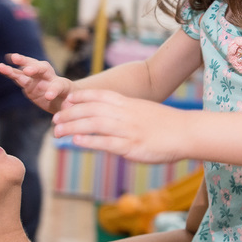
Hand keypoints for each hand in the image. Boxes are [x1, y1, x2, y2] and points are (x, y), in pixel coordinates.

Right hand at [0, 53, 73, 113]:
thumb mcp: (72, 108)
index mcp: (63, 84)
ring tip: (3, 66)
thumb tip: (61, 120)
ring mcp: (37, 79)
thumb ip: (67, 110)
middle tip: (27, 70)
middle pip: (41, 69)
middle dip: (34, 69)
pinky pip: (17, 76)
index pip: (58, 85)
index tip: (49, 96)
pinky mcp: (28, 84)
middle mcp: (49, 78)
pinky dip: (9, 72)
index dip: (53, 90)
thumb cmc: (70, 103)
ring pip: (26, 70)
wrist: (64, 98)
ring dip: (16, 67)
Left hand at [53, 89, 187, 163]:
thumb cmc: (166, 124)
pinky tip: (76, 142)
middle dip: (69, 113)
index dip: (80, 97)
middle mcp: (125, 113)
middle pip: (91, 109)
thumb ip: (126, 113)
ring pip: (94, 124)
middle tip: (55, 120)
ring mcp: (127, 129)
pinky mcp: (131, 146)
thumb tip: (111, 117)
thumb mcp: (144, 111)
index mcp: (128, 103)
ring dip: (72, 127)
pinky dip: (89, 141)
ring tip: (57, 132)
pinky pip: (106, 142)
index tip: (66, 99)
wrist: (187, 132)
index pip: (99, 95)